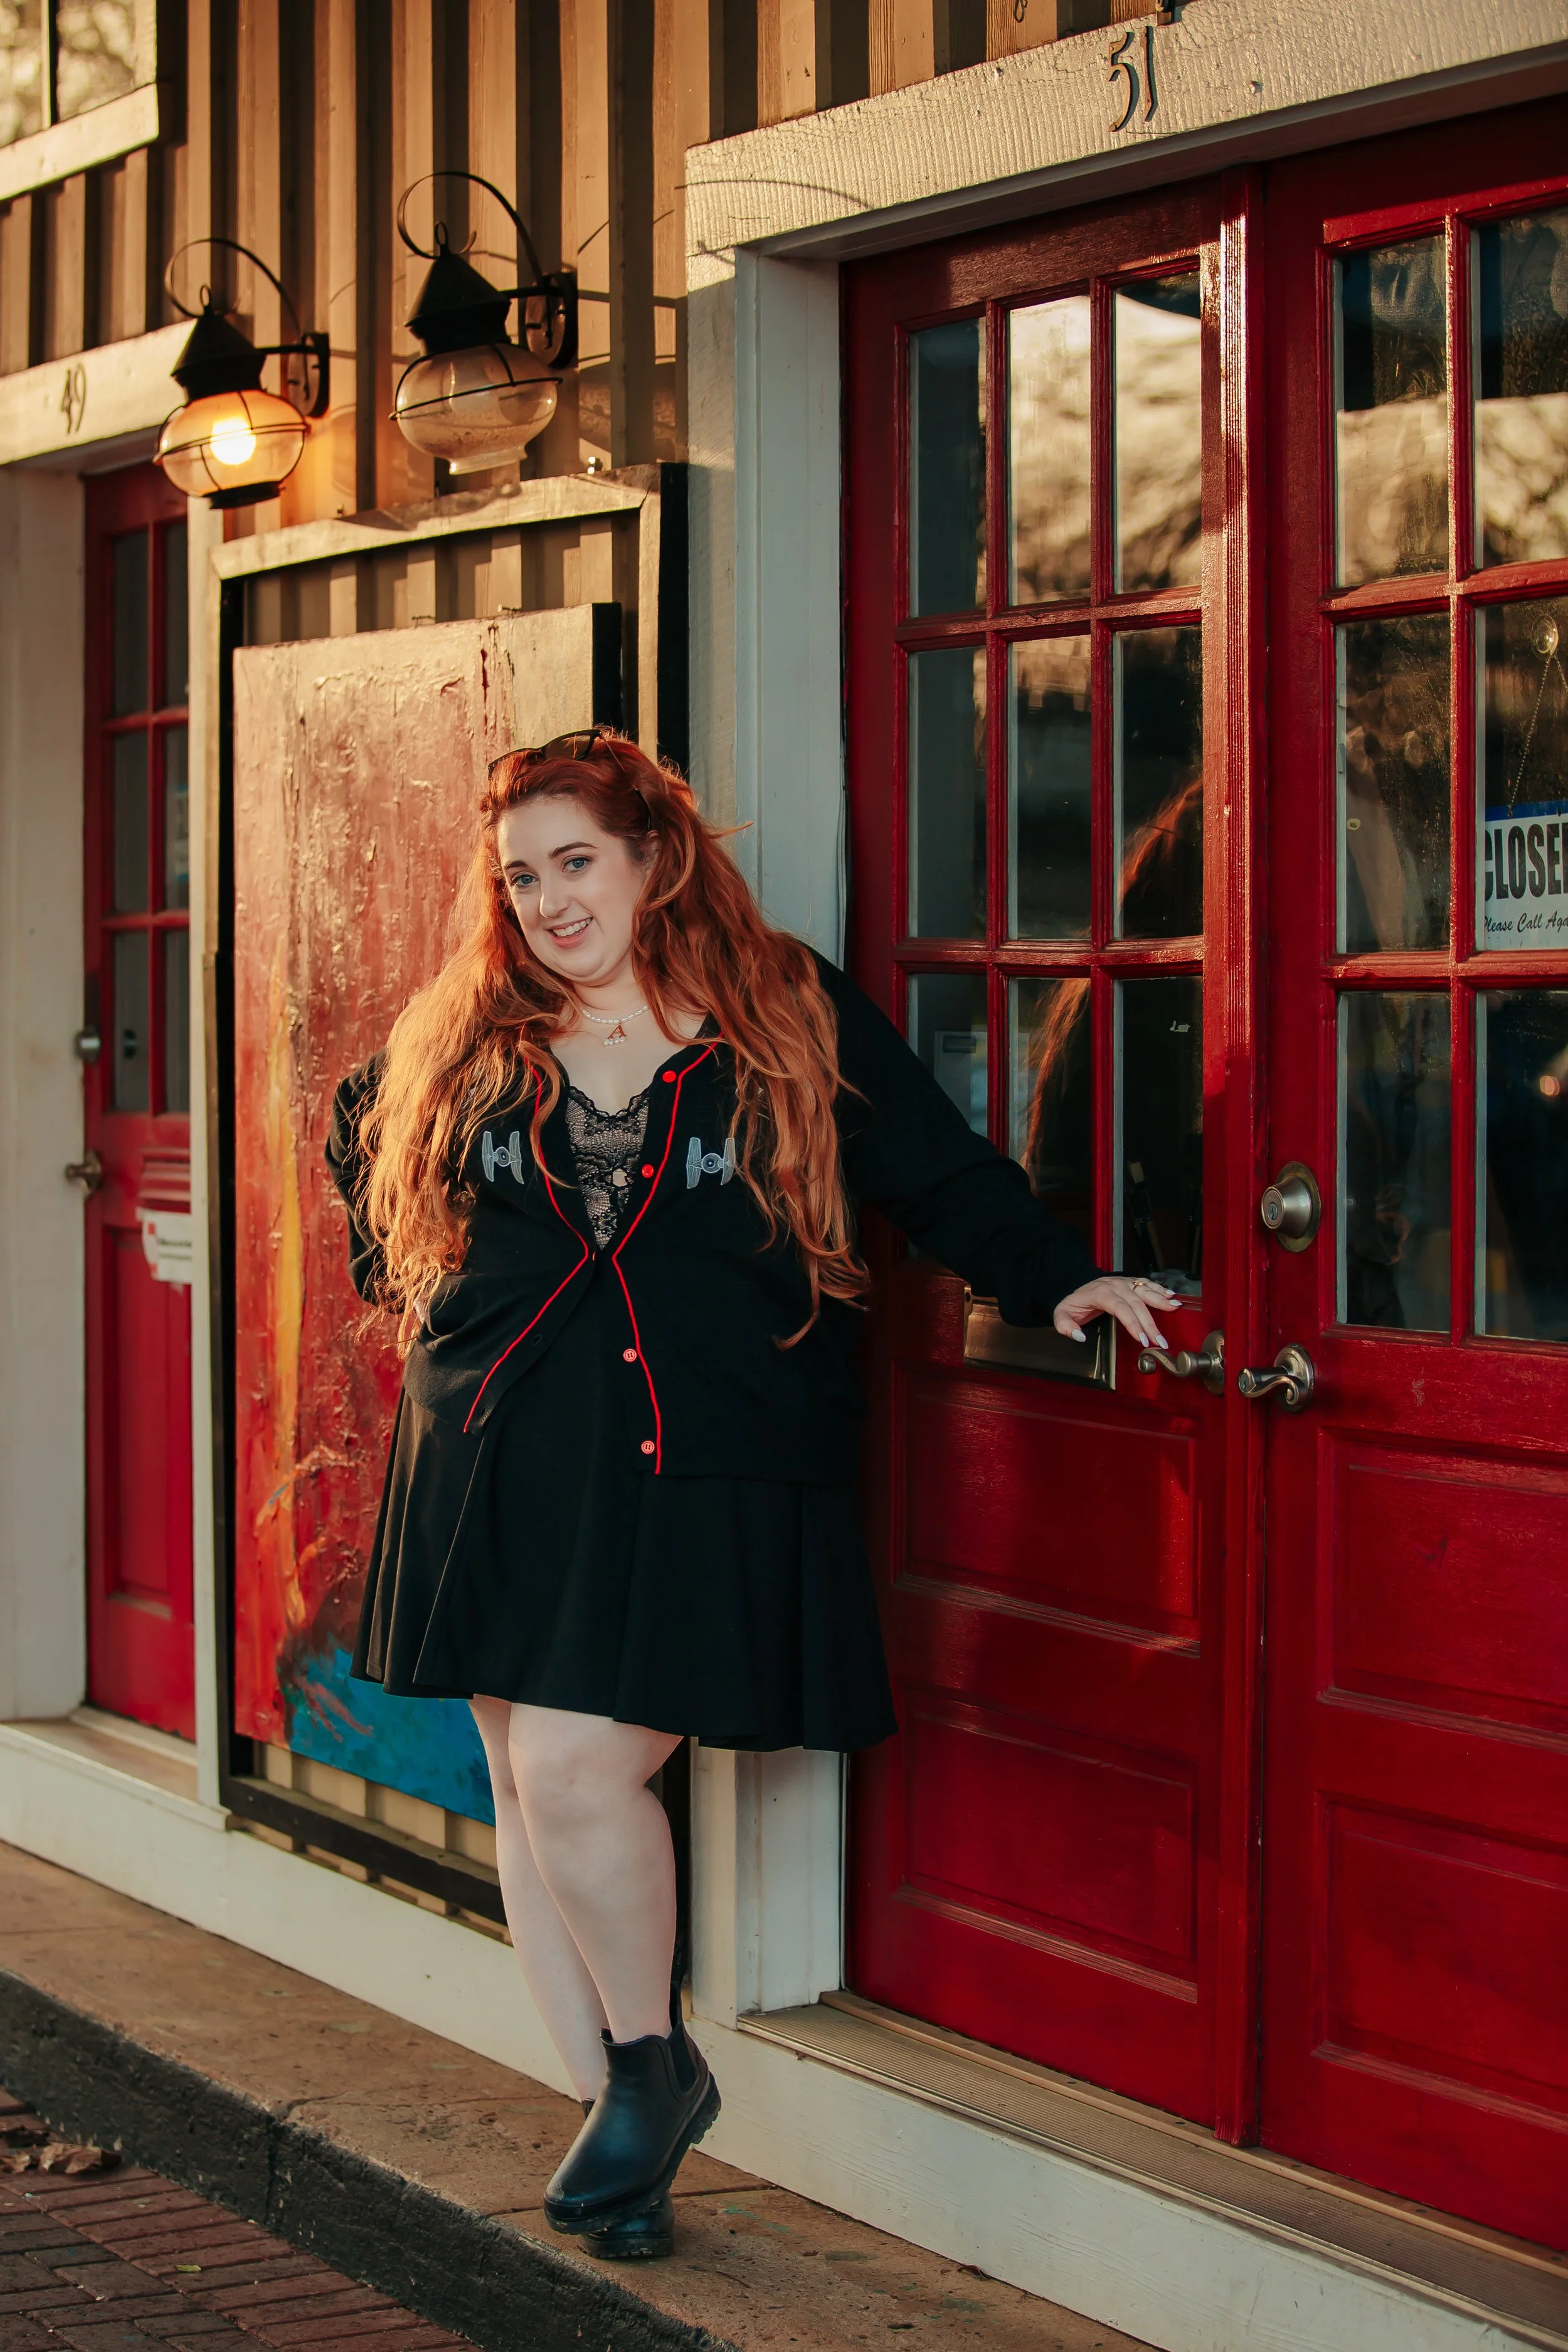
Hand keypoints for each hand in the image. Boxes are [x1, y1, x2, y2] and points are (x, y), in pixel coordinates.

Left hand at [1053, 1274, 1180, 1352]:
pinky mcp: (1129, 1282)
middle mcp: (1114, 1284)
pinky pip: (1146, 1284)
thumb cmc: (1072, 1305)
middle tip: (1160, 1341)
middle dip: (1150, 1323)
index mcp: (1100, 1292)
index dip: (1132, 1324)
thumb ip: (1066, 1327)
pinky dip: (1160, 1289)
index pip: (1120, 1308)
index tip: (1142, 1340)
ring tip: (1175, 1309)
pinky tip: (1171, 1296)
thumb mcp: (1061, 1316)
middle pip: (1136, 1304)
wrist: (1075, 1288)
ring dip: (1161, 1301)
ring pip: (1144, 1291)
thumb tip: (1080, 1337)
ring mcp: (1123, 1282)